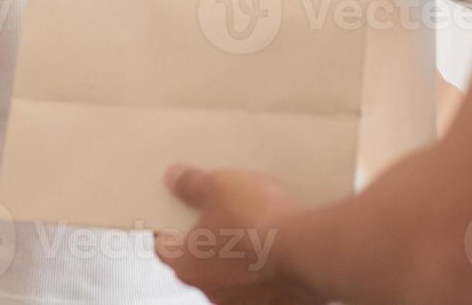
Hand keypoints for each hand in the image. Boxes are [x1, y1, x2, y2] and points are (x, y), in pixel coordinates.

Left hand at [155, 165, 324, 304]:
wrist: (307, 249)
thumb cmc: (259, 220)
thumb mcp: (219, 185)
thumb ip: (192, 183)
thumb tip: (173, 178)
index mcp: (187, 264)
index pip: (164, 246)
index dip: (170, 225)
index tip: (177, 211)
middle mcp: (211, 289)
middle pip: (199, 260)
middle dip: (209, 239)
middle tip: (223, 213)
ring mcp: (243, 301)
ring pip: (233, 274)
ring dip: (239, 257)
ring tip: (258, 228)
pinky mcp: (274, 304)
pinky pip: (264, 283)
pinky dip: (267, 268)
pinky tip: (280, 247)